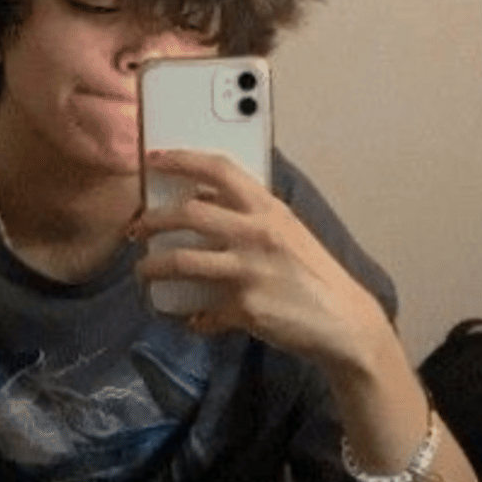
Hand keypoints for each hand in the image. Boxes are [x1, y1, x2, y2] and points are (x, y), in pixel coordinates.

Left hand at [134, 149, 387, 369]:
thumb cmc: (315, 275)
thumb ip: (252, 216)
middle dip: (152, 219)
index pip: (219, 168)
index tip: (152, 160)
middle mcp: (256, 234)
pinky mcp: (244, 308)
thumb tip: (205, 201)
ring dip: (153, 267)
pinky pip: (202, 311)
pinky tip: (193, 320)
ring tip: (144, 272)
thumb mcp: (289, 232)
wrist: (343, 322)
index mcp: (269, 208)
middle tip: (138, 229)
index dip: (180, 159)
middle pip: (188, 213)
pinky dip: (194, 317)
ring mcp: (248, 271)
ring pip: (181, 261)